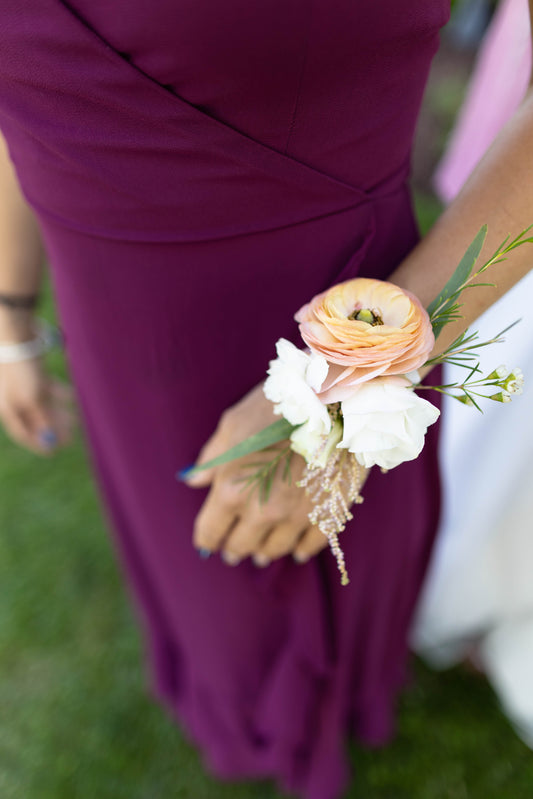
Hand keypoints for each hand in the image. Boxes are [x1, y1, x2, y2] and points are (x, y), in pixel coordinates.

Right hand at [0, 356, 76, 454]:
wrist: (18, 337)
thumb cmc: (21, 370)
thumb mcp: (33, 400)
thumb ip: (41, 421)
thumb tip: (49, 442)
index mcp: (8, 409)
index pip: (22, 432)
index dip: (38, 443)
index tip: (54, 452)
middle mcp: (14, 399)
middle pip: (35, 419)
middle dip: (53, 429)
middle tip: (71, 438)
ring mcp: (25, 385)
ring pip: (44, 404)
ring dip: (59, 413)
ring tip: (75, 419)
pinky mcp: (35, 372)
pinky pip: (49, 389)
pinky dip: (60, 394)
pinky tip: (72, 396)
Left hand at [185, 383, 331, 566]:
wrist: (331, 399)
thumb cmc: (275, 406)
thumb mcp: (234, 425)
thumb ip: (213, 458)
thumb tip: (193, 480)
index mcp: (232, 490)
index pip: (210, 531)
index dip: (207, 539)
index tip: (208, 541)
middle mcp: (262, 510)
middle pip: (241, 546)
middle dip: (234, 549)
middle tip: (233, 551)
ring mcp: (296, 516)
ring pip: (275, 550)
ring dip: (265, 552)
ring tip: (261, 553)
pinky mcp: (327, 513)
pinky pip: (311, 545)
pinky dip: (301, 550)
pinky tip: (296, 551)